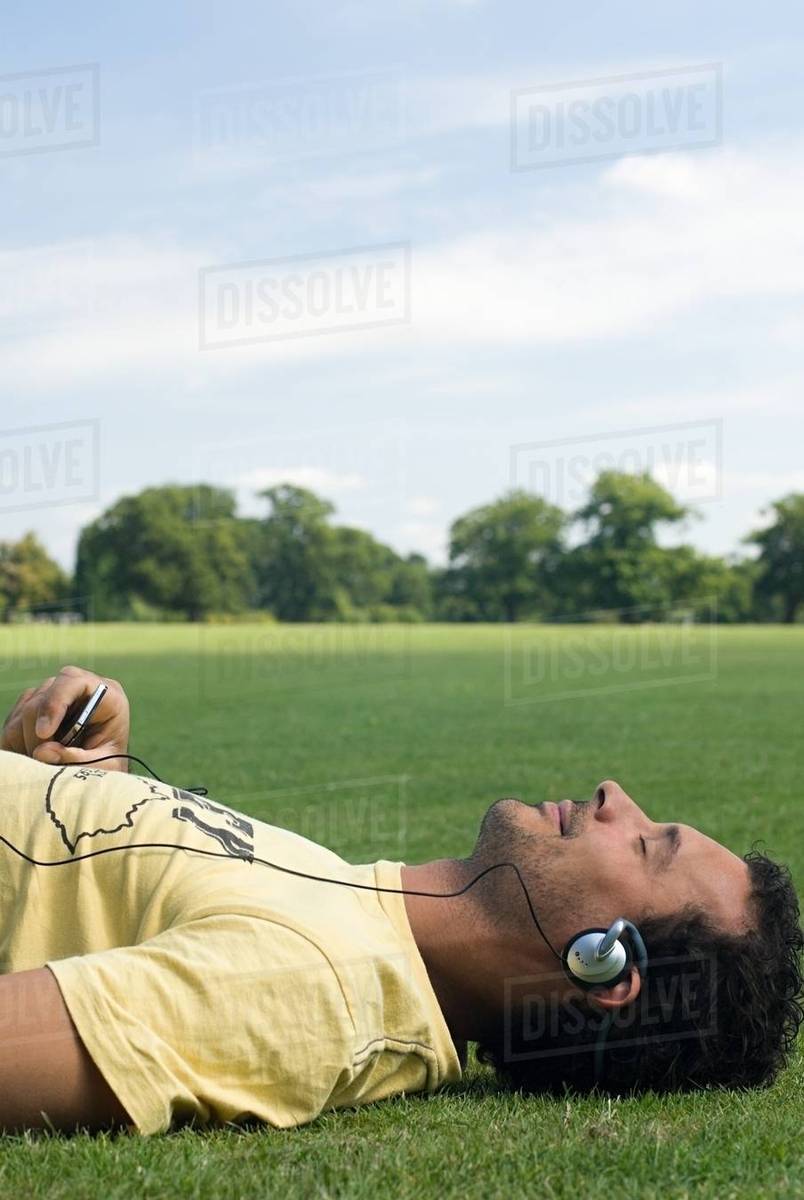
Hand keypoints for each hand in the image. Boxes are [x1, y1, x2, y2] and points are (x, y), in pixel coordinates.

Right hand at [0, 665, 130, 770]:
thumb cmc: (108, 765)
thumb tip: (41, 751)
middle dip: (37, 732)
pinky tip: (33, 753)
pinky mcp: (37, 708)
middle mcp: (79, 689)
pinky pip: (14, 720)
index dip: (54, 703)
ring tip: (43, 761)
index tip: (44, 733)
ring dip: (27, 739)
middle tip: (43, 759)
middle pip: (43, 696)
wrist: (100, 770)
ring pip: (25, 709)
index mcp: (107, 695)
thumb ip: (77, 759)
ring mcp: (56, 696)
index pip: (72, 680)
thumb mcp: (103, 766)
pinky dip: (18, 740)